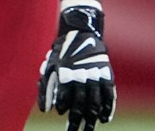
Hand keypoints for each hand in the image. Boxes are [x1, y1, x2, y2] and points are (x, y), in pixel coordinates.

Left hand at [38, 2, 115, 130]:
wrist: (82, 33)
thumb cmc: (62, 52)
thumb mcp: (50, 66)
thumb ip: (46, 88)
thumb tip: (45, 110)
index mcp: (66, 73)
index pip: (64, 97)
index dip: (62, 107)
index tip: (61, 113)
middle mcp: (82, 76)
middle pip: (80, 105)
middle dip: (77, 121)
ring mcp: (96, 77)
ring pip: (95, 103)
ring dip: (92, 119)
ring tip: (88, 130)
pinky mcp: (107, 76)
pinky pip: (109, 96)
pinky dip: (107, 109)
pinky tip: (103, 119)